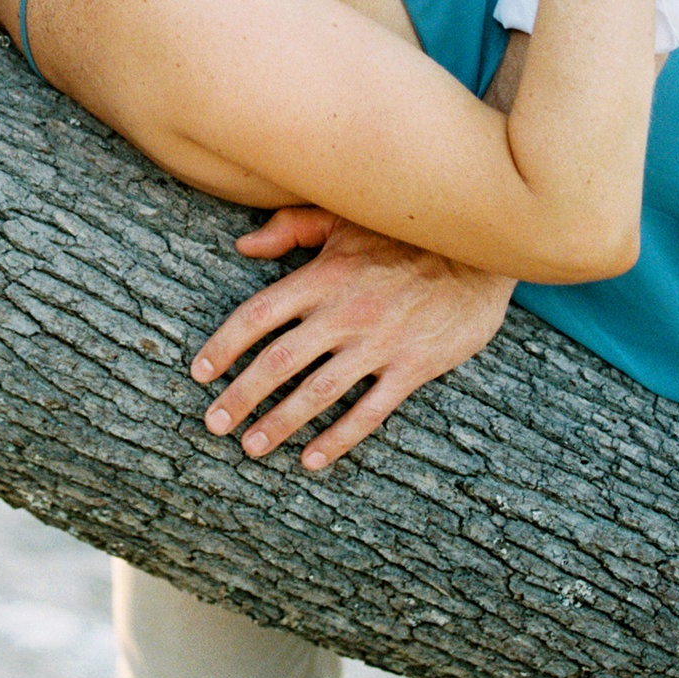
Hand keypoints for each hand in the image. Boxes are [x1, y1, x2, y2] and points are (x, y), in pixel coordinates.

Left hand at [190, 207, 517, 471]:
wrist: (479, 253)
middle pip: (278, 362)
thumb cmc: (404, 234)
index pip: (257, 316)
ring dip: (280, 423)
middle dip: (240, 396)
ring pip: (317, 392)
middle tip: (213, 424)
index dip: (223, 347)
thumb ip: (292, 227)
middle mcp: (343, 312)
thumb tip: (242, 245)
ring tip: (251, 446)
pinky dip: (338, 438)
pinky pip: (369, 411)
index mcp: (322, 276)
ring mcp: (378, 342)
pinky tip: (312, 460)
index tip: (199, 373)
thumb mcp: (345, 218)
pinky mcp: (412, 367)